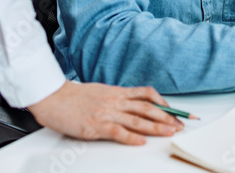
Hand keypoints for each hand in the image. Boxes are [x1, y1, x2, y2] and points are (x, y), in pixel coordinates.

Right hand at [28, 81, 183, 144]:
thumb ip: (118, 98)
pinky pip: (117, 132)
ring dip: (156, 127)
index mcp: (118, 92)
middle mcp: (116, 101)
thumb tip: (135, 104)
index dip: (166, 104)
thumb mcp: (101, 92)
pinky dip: (131, 137)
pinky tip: (141, 142)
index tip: (179, 112)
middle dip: (168, 117)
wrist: (52, 97)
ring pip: (137, 119)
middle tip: (182, 125)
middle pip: (148, 108)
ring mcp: (106, 113)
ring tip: (170, 132)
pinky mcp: (95, 126)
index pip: (148, 95)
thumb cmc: (74, 97)